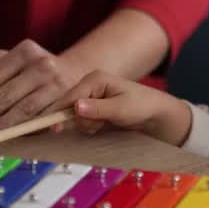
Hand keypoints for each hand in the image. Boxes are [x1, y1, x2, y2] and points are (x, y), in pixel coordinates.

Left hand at [0, 40, 84, 138]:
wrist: (76, 70)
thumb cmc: (33, 68)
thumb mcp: (7, 64)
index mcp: (23, 51)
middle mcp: (41, 64)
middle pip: (5, 94)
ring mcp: (57, 82)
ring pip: (24, 108)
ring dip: (3, 124)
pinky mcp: (68, 100)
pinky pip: (43, 118)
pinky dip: (29, 129)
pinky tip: (14, 136)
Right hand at [65, 70, 192, 145]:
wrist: (155, 115)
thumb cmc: (141, 106)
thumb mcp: (121, 108)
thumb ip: (98, 109)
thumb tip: (76, 107)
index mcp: (94, 79)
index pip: (69, 97)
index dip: (59, 112)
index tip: (54, 128)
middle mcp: (89, 86)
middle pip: (69, 108)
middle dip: (82, 120)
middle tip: (100, 125)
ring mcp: (90, 98)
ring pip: (75, 118)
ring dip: (88, 125)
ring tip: (107, 123)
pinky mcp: (92, 109)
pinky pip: (82, 122)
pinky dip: (91, 127)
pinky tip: (104, 126)